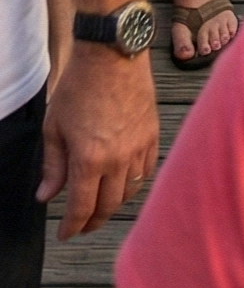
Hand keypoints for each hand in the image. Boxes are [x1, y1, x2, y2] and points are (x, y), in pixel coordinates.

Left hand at [39, 47, 158, 239]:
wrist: (113, 53)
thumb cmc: (80, 85)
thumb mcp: (54, 126)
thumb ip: (52, 166)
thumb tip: (46, 196)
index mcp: (89, 160)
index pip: (81, 209)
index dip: (71, 227)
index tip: (64, 234)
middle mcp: (118, 159)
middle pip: (108, 207)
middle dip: (92, 222)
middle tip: (81, 225)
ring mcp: (139, 147)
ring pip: (129, 192)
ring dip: (113, 204)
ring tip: (101, 204)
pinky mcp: (153, 134)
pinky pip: (147, 170)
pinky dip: (135, 183)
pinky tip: (124, 181)